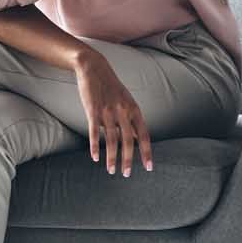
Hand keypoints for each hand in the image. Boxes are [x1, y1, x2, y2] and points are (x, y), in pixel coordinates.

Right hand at [73, 51, 151, 177]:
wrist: (94, 68)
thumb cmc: (111, 87)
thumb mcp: (126, 102)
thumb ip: (132, 121)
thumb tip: (138, 139)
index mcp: (134, 110)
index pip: (144, 135)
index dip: (147, 152)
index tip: (148, 167)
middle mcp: (123, 112)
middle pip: (128, 141)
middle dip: (128, 160)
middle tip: (126, 174)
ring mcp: (107, 111)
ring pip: (112, 140)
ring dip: (112, 158)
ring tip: (111, 170)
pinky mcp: (92, 110)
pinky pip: (94, 132)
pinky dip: (95, 146)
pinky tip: (95, 157)